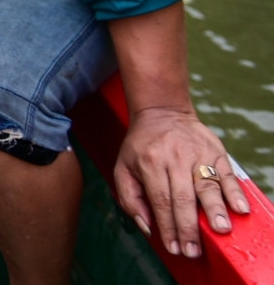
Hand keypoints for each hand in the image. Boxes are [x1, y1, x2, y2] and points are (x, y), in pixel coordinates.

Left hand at [114, 106, 249, 257]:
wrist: (161, 112)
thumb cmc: (141, 146)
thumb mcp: (123, 167)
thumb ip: (130, 198)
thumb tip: (147, 228)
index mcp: (149, 163)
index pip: (160, 201)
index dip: (168, 227)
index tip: (174, 248)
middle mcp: (173, 158)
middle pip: (183, 197)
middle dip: (189, 227)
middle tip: (193, 250)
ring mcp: (196, 153)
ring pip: (207, 185)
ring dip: (215, 210)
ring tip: (220, 230)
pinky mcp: (215, 150)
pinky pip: (227, 173)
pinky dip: (234, 192)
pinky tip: (239, 208)